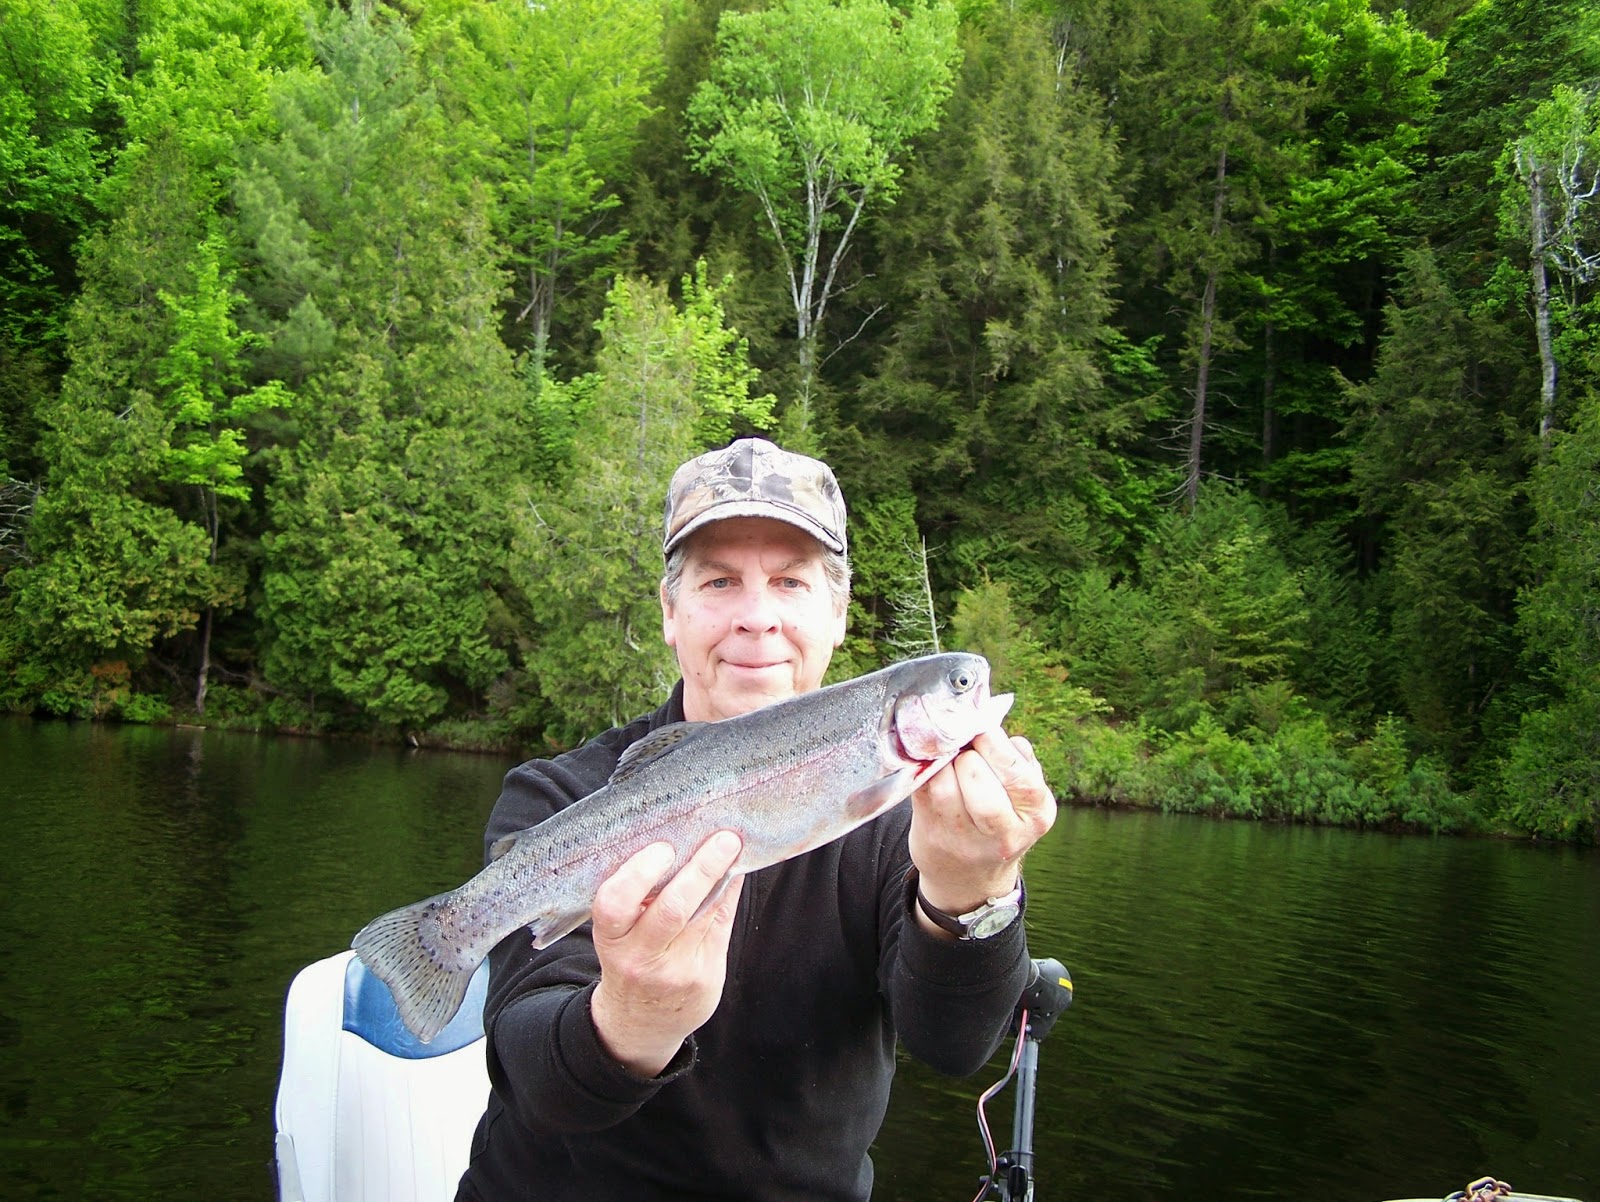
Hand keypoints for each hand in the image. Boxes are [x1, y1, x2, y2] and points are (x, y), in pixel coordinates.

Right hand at [588, 830, 744, 1075]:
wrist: (640, 1023)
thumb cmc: (631, 959)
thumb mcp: (620, 932)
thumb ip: (642, 893)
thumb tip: (681, 838)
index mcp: (612, 940)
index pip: (615, 903)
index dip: (639, 873)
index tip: (663, 848)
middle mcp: (640, 958)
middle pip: (672, 910)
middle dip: (701, 869)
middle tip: (724, 839)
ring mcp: (675, 972)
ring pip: (705, 915)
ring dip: (723, 876)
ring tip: (735, 846)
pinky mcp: (704, 979)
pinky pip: (721, 926)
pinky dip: (729, 894)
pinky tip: (735, 872)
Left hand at [908, 729, 1055, 932]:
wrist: (969, 874)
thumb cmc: (998, 818)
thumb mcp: (1022, 795)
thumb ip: (1015, 759)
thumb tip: (987, 715)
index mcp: (1036, 814)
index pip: (1017, 772)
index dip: (994, 745)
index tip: (983, 731)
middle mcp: (1005, 833)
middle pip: (978, 778)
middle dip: (968, 753)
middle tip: (964, 746)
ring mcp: (965, 838)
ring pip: (945, 783)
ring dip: (944, 760)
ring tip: (948, 755)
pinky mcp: (932, 836)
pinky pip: (923, 789)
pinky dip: (924, 769)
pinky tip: (931, 765)